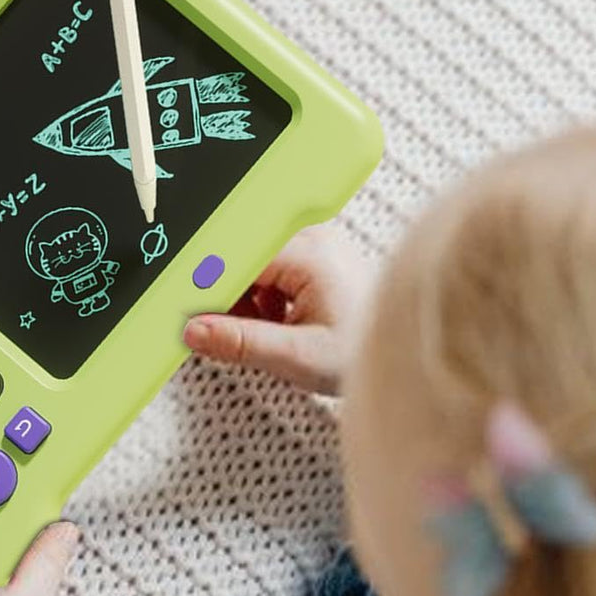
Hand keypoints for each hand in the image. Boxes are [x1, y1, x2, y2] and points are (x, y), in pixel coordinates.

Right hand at [182, 225, 374, 394]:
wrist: (408, 351)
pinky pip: (268, 267)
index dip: (206, 288)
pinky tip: (270, 322)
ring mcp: (313, 245)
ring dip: (242, 297)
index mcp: (307, 254)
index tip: (187, 314)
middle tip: (220, 330)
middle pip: (239, 255)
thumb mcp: (298, 356)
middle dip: (225, 295)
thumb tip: (194, 331)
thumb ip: (241, 342)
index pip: (234, 258)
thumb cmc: (365, 351)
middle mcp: (310, 239)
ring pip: (251, 262)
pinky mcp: (313, 258)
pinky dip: (259, 296)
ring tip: (259, 331)